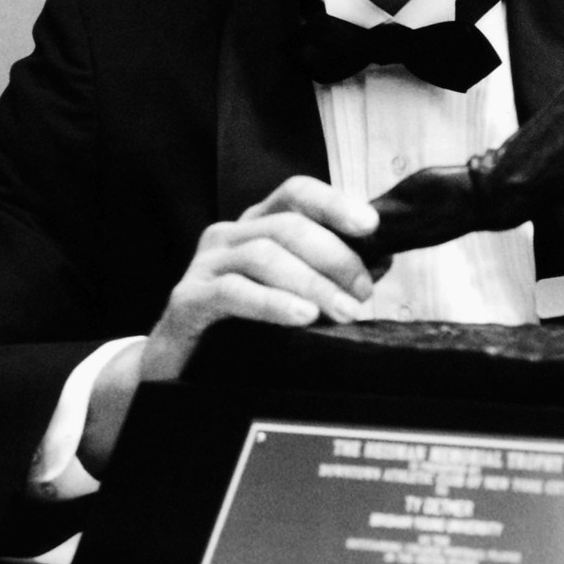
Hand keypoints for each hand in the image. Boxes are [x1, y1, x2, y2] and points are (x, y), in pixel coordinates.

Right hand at [79, 176, 382, 473]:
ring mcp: (205, 265)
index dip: (335, 203)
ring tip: (343, 311)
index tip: (371, 226)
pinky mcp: (187, 300)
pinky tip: (303, 317)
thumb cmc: (242, 326)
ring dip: (312, 282)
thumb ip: (332, 274)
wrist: (180, 370)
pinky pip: (234, 292)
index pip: (297, 193)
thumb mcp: (292, 293)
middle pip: (287, 226)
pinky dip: (274, 302)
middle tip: (362, 294)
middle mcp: (229, 235)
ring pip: (265, 255)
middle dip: (334, 257)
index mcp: (258, 225)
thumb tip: (383, 260)